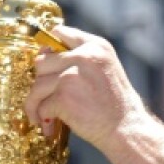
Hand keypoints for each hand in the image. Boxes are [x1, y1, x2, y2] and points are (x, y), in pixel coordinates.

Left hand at [23, 25, 147, 149]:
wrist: (127, 129)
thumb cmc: (117, 105)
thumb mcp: (107, 69)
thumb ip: (83, 59)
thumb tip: (44, 56)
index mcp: (96, 46)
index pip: (60, 33)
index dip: (48, 50)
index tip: (46, 66)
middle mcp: (84, 56)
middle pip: (42, 62)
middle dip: (41, 82)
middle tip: (43, 98)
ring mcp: (71, 76)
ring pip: (37, 86)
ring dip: (36, 104)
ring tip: (41, 117)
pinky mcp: (63, 97)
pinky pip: (41, 106)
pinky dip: (43, 118)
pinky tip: (50, 127)